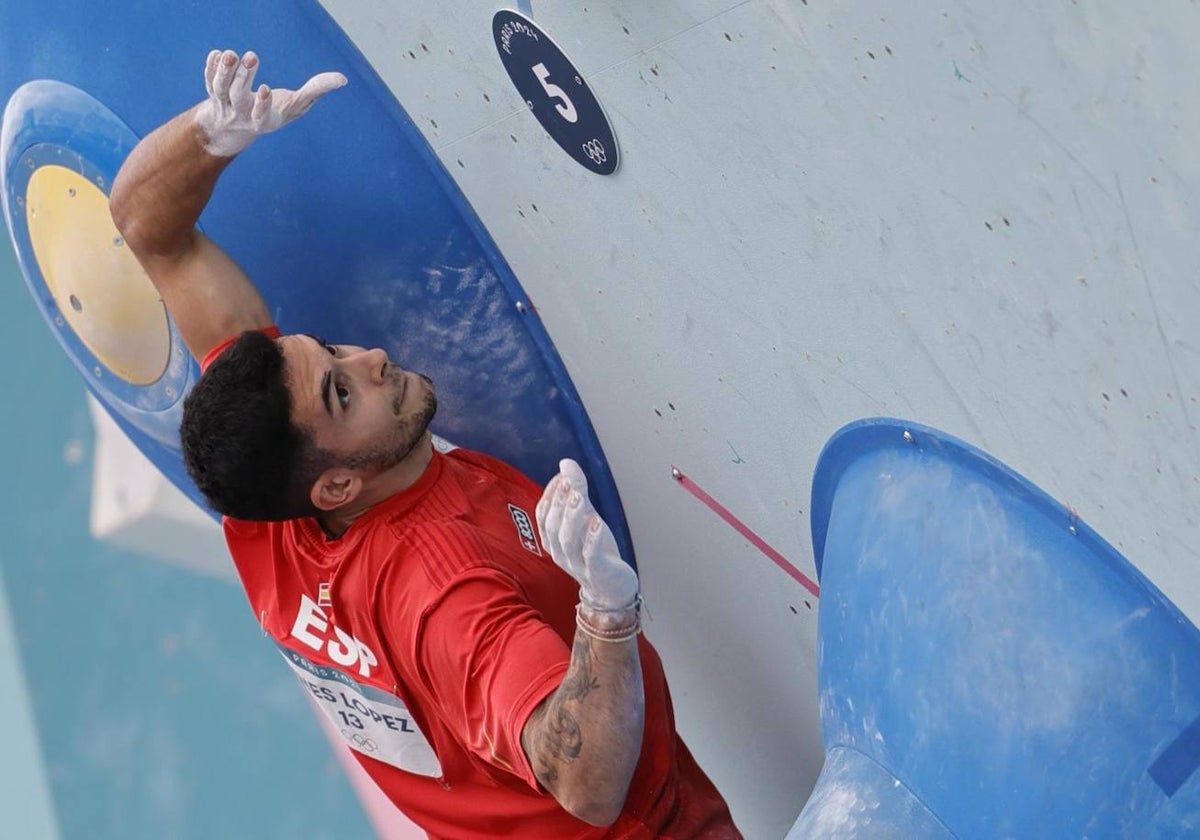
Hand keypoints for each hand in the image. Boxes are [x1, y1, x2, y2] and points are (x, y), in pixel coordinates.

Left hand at [196, 49, 346, 156]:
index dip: (262, 104)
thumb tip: (342, 79)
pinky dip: (210, 68)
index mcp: (264, 121)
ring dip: (224, 71)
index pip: (260, 116)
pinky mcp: (214, 93)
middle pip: (238, 97)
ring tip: (231, 53)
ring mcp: (225, 105)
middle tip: (251, 56)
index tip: (265, 88)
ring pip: (220, 89)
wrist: (236, 128)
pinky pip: (209, 82)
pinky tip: (217, 53)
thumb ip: (316, 90)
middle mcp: (242, 115)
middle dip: (243, 77)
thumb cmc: (274, 112)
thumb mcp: (296, 105)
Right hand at [536, 459, 638, 611]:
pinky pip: (590, 556)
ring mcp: (577, 564)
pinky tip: (597, 522)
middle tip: (570, 482)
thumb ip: (577, 492)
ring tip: (580, 497)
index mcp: (553, 540)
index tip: (562, 476)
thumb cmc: (595, 552)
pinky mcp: (596, 572)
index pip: (543, 514)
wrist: (612, 589)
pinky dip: (592, 539)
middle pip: (553, 526)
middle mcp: (560, 552)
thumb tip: (566, 462)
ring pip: (567, 540)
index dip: (551, 494)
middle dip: (560, 502)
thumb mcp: (587, 518)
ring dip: (573, 516)